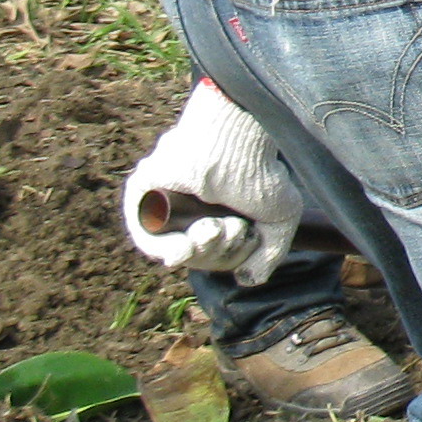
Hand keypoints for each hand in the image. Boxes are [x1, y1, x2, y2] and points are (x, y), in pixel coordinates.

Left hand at [121, 83, 307, 284]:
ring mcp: (163, 203)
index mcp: (217, 213)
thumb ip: (270, 253)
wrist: (236, 141)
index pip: (214, 253)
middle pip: (194, 253)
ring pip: (172, 247)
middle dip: (216, 252)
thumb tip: (248, 280)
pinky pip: (145, 234)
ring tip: (215, 228)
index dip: (229, 256)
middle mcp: (187, 210)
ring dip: (196, 251)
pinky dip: (165, 247)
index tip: (246, 235)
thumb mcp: (280, 219)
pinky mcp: (141, 194)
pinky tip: (186, 245)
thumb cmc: (261, 171)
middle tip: (234, 228)